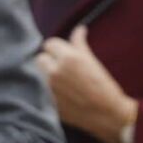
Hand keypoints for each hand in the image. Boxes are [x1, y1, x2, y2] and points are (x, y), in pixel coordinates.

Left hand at [36, 26, 135, 142]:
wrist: (106, 113)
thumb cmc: (102, 86)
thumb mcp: (92, 61)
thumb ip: (80, 43)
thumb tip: (79, 29)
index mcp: (69, 58)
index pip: (49, 44)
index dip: (55, 49)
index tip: (61, 55)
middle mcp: (55, 71)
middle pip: (40, 58)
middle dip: (48, 62)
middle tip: (59, 69)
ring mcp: (49, 88)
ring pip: (36, 73)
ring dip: (43, 75)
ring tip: (57, 81)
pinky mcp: (46, 101)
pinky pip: (38, 89)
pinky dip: (44, 89)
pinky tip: (57, 93)